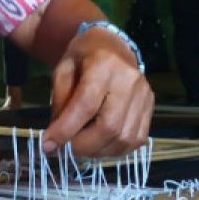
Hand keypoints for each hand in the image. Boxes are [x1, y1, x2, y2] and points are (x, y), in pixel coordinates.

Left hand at [43, 27, 153, 157]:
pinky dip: (115, 150)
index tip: (48, 146)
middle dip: (83, 146)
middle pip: (109, 126)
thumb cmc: (83, 59)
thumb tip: (57, 138)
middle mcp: (129, 80)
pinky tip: (100, 144)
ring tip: (82, 147)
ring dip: (99, 152)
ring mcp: (144, 95)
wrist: (113, 47)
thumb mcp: (63, 71)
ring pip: (124, 138)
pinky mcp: (151, 108)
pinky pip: (136, 140)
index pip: (86, 104)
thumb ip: (60, 103)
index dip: (66, 129)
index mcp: (104, 65)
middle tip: (66, 149)